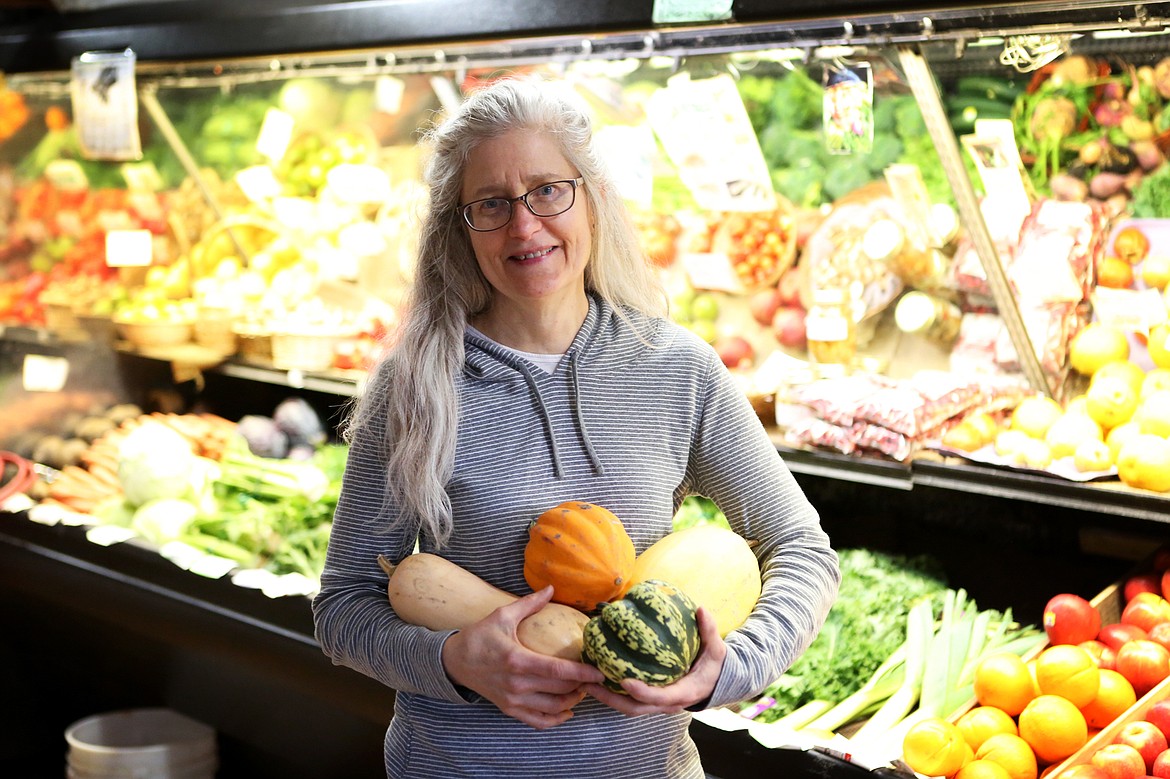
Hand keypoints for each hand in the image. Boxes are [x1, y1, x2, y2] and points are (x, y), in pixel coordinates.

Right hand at [442, 585, 605, 729]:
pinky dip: (556, 719)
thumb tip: (550, 588)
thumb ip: (529, 603)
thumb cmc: (479, 637)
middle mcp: (517, 684)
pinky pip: (538, 722)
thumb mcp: (502, 616)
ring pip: (553, 708)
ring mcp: (512, 700)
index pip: (558, 670)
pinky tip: (567, 710)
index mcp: (517, 660)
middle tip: (594, 676)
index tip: (600, 671)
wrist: (453, 662)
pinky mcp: (509, 709)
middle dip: (582, 685)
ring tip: (583, 688)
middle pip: (560, 690)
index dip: (582, 672)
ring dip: (572, 700)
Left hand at [584, 606, 725, 715]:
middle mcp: (667, 704)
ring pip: (627, 707)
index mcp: (684, 693)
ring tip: (584, 682)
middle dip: (611, 699)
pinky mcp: (648, 699)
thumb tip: (701, 609)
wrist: (714, 682)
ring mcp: (656, 704)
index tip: (624, 681)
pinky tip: (595, 677)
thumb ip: (710, 630)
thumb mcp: (716, 649)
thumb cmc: (713, 665)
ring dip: (605, 697)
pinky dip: (611, 692)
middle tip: (589, 683)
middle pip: (635, 708)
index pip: (659, 697)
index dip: (642, 692)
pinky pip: (627, 700)